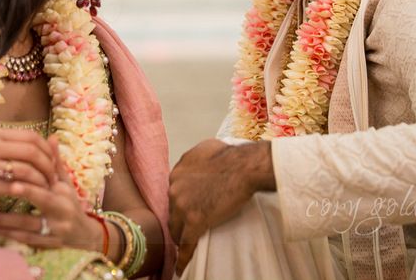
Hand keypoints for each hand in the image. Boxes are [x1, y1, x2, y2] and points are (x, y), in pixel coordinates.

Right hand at [0, 128, 57, 205]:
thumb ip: (2, 140)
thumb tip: (28, 143)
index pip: (31, 136)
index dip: (47, 148)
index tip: (53, 158)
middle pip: (33, 152)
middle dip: (48, 165)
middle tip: (53, 176)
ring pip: (25, 170)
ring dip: (40, 180)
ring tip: (45, 188)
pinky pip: (11, 187)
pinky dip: (25, 191)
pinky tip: (29, 196)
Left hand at [0, 137, 103, 250]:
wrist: (84, 234)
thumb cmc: (71, 203)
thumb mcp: (66, 183)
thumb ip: (55, 162)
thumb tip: (51, 137)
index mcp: (63, 195)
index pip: (45, 190)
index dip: (30, 188)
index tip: (11, 182)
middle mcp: (60, 214)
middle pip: (35, 211)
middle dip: (10, 210)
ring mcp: (52, 232)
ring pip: (25, 228)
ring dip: (1, 223)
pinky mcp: (45, 245)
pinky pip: (22, 240)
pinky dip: (5, 234)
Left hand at [168, 139, 274, 273]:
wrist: (243, 167)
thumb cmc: (230, 155)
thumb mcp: (204, 148)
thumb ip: (194, 159)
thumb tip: (199, 163)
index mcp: (176, 173)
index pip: (174, 194)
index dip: (181, 204)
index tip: (186, 210)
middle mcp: (174, 189)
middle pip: (173, 212)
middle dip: (180, 220)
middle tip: (188, 227)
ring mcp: (182, 207)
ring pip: (176, 229)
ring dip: (181, 237)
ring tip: (187, 245)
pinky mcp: (194, 222)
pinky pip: (186, 245)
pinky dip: (183, 259)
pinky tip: (181, 270)